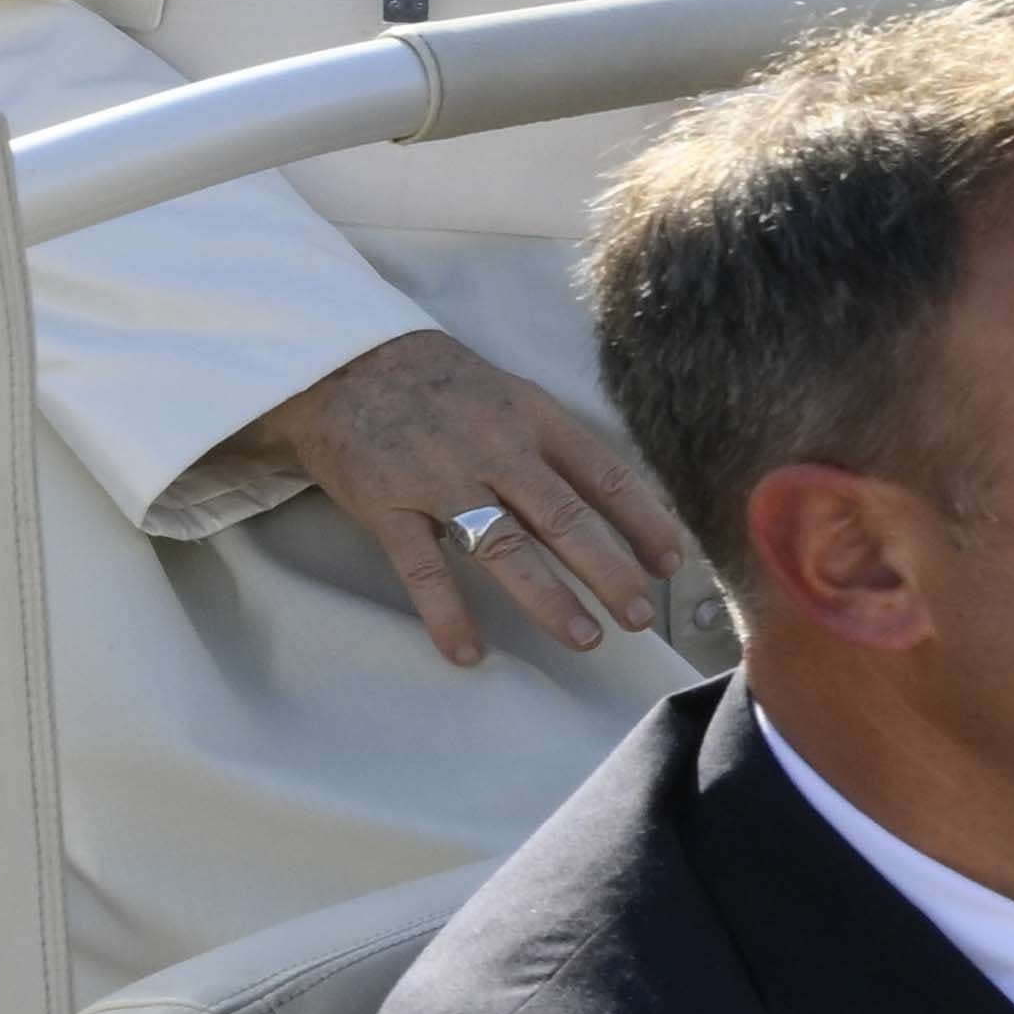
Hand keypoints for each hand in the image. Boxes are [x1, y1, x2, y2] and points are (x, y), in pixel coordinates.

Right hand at [255, 329, 684, 669]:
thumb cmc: (441, 386)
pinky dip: (447, 614)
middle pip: (565, 518)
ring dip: (549, 599)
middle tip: (640, 617)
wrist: (342, 360)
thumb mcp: (512, 395)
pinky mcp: (388, 507)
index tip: (671, 563)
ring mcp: (440, 479)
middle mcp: (496, 449)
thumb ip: (555, 446)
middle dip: (609, 571)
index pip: (605, 476)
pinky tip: (469, 653)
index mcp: (535, 419)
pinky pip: (423, 569)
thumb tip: (612, 503)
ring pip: (505, 547)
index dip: (643, 522)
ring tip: (584, 638)